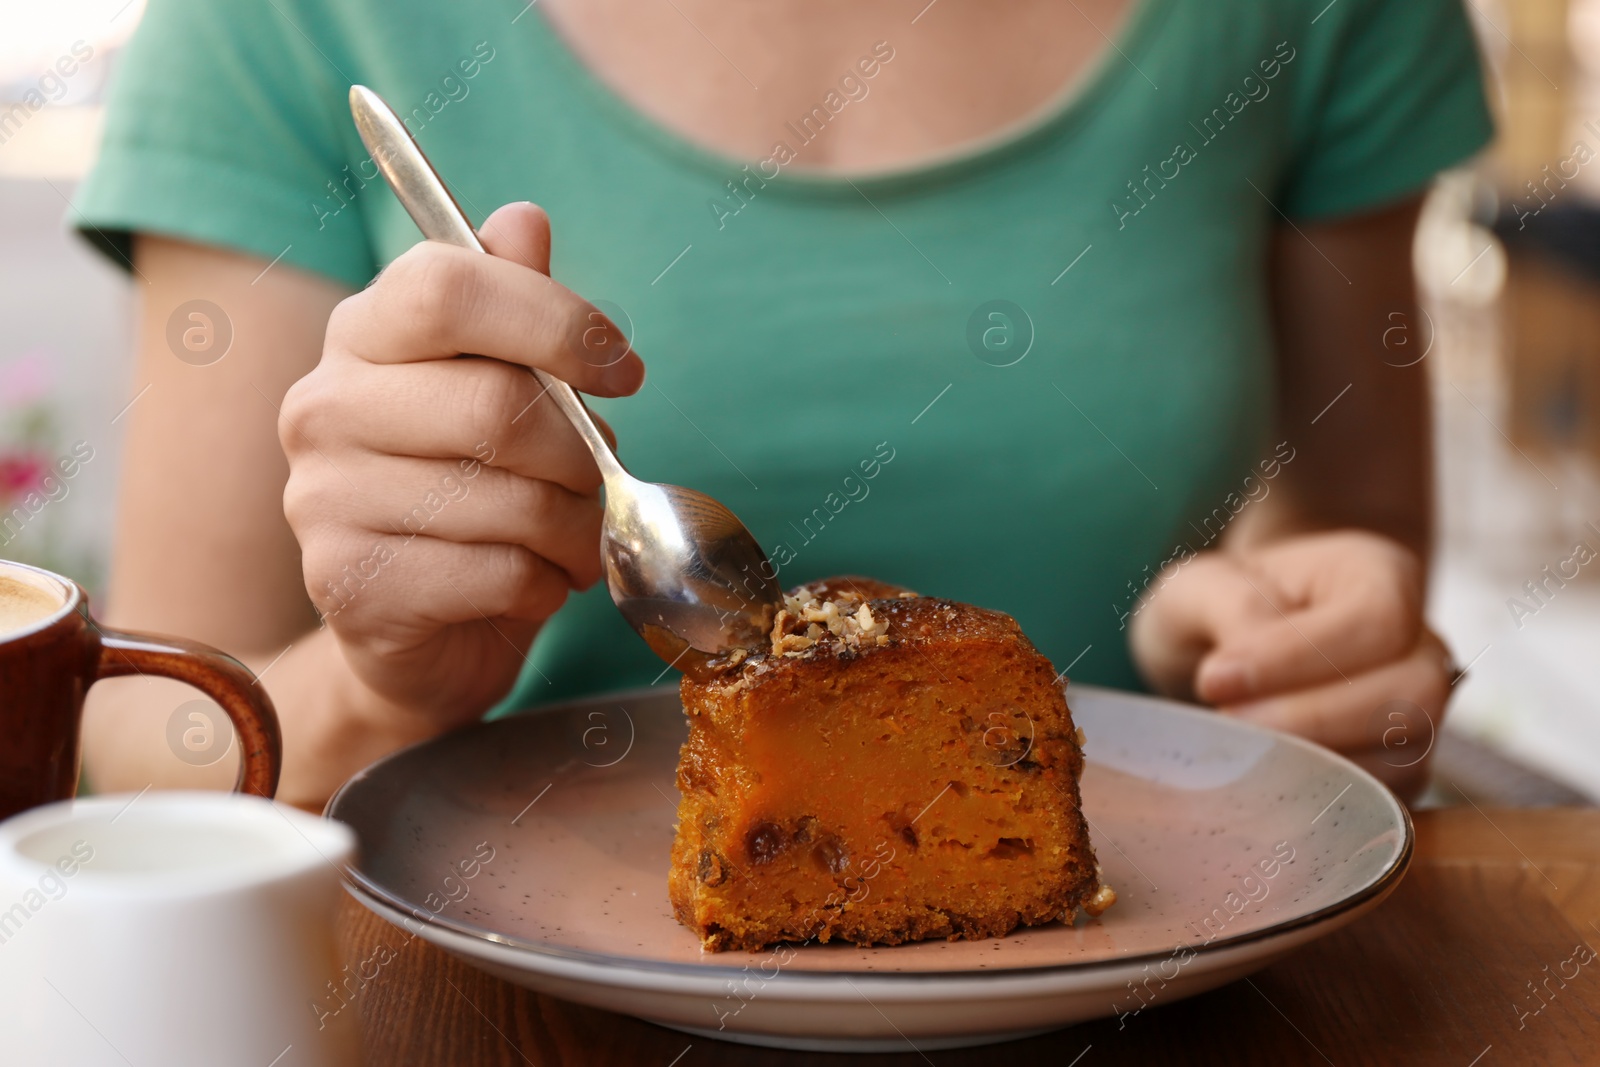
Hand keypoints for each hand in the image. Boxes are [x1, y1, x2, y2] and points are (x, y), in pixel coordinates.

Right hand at [278, 202, 643, 736]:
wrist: (419, 631)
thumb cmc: (473, 493)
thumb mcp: (500, 389)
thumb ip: (511, 306)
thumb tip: (521, 220)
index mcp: (361, 334)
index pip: (450, 284)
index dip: (557, 321)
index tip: (623, 369)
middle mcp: (324, 406)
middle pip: (498, 405)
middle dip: (581, 452)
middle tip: (596, 479)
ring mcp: (323, 498)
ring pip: (510, 500)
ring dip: (575, 528)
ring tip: (573, 538)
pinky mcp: (349, 584)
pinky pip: (497, 573)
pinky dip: (546, 583)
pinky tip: (535, 581)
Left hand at [1127, 530, 1451, 797]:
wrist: (1229, 647)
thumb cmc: (1221, 607)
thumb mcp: (1203, 585)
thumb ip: (1229, 609)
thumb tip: (1237, 677)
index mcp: (1381, 577)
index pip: (1374, 622)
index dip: (1296, 659)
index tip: (1215, 681)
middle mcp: (1420, 646)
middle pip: (1411, 696)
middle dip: (1311, 720)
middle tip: (1230, 724)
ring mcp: (1421, 713)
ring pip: (1404, 756)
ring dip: (1315, 763)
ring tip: (1242, 751)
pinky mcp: (1401, 772)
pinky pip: (1385, 800)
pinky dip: (1323, 797)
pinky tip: (1265, 781)